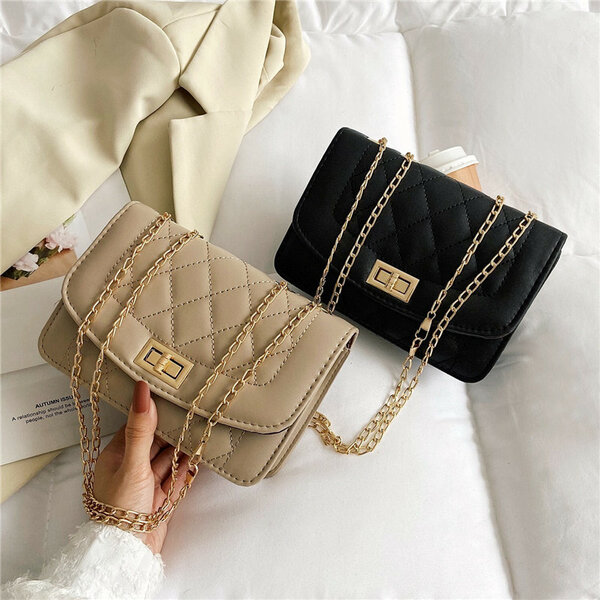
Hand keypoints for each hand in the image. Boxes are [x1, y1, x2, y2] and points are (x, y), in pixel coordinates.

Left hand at [94, 381, 190, 553]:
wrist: (129, 552)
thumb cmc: (122, 506)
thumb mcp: (132, 463)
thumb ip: (141, 428)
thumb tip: (142, 389)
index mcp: (116, 456)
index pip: (137, 426)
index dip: (153, 411)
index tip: (170, 394)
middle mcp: (131, 467)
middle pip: (155, 441)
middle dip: (172, 428)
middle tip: (192, 408)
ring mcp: (147, 483)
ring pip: (168, 457)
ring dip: (182, 445)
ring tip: (200, 426)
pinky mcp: (161, 497)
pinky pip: (177, 474)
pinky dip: (187, 464)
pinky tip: (200, 451)